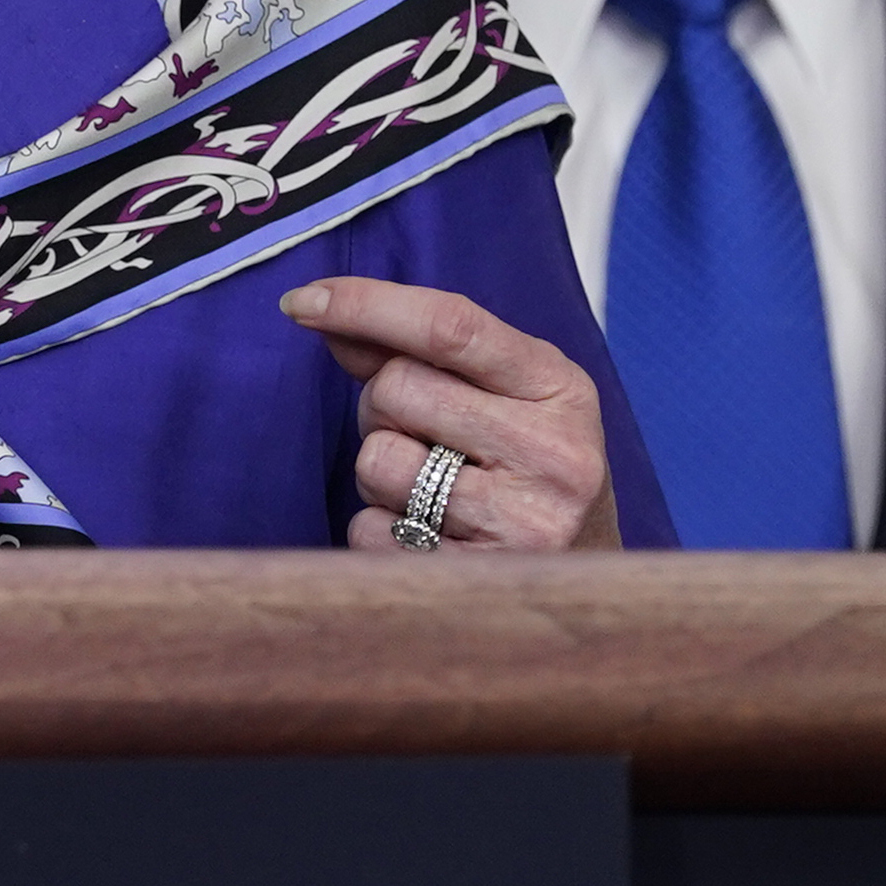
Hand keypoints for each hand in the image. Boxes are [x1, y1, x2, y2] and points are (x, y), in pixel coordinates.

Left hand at [280, 274, 620, 554]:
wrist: (583, 585)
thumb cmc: (525, 475)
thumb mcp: (500, 399)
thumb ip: (419, 355)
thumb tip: (324, 315)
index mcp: (562, 390)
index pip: (451, 326)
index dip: (366, 304)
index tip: (301, 300)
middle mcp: (556, 453)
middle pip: (396, 389)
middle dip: (381, 408)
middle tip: (424, 439)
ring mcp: (526, 524)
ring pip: (378, 461)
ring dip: (380, 475)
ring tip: (432, 492)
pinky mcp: (481, 582)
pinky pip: (372, 533)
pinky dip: (380, 531)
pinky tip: (431, 538)